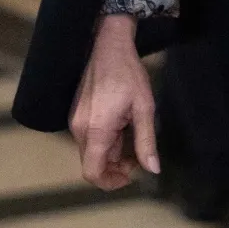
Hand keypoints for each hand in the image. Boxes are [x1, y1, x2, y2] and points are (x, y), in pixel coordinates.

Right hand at [69, 15, 157, 190]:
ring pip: (91, 152)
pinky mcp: (76, 114)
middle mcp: (79, 129)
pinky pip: (89, 138)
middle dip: (115, 167)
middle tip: (138, 157)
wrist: (108, 45)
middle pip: (93, 164)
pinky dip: (105, 142)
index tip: (131, 174)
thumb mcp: (144, 108)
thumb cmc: (128, 74)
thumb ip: (146, 141)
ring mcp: (75, 121)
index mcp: (95, 130)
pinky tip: (122, 127)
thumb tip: (153, 170)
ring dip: (111, 154)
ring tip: (132, 137)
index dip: (111, 182)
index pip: (92, 173)